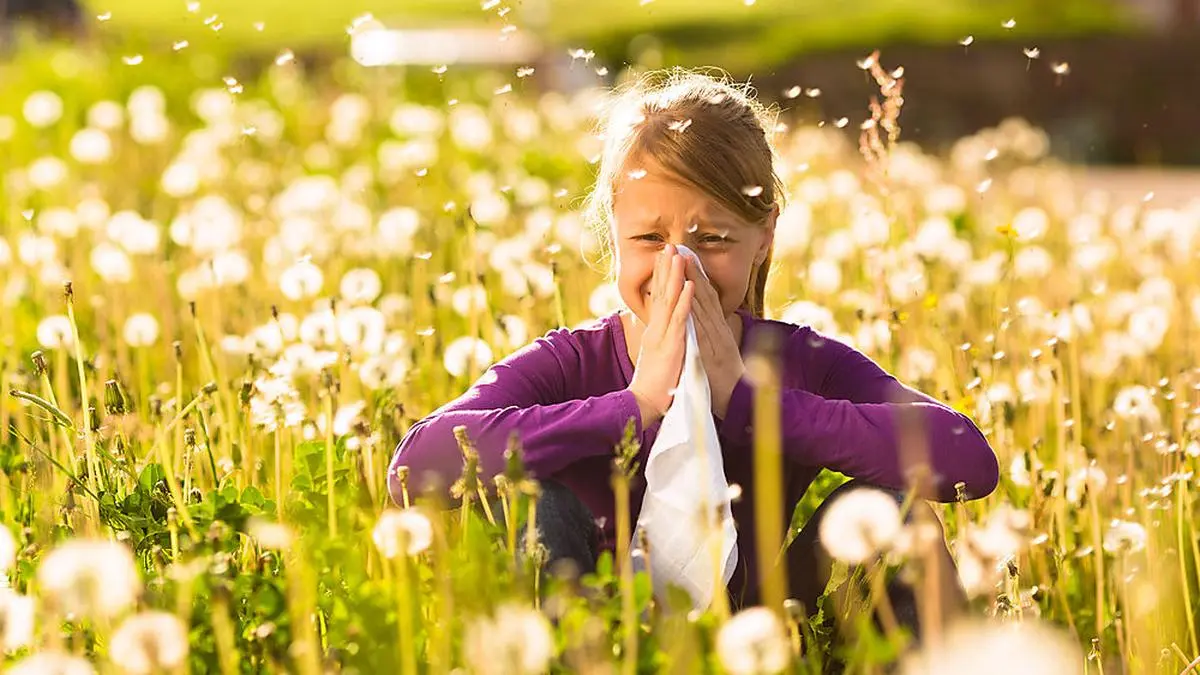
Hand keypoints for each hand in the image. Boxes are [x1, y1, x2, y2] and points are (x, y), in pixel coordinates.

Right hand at [627, 245, 694, 425]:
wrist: (644, 403)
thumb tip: (661, 330)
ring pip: (669, 300)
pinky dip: (685, 301)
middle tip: (669, 246)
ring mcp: (663, 335)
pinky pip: (680, 320)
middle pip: (661, 293)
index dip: (662, 277)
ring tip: (678, 255)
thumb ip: (659, 340)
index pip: (658, 298)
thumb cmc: (654, 384)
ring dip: (674, 276)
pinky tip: (689, 285)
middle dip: (666, 268)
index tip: (665, 257)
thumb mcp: (657, 356)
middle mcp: (656, 329)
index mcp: (654, 331)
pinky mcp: (671, 345)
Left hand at [682, 255, 745, 419]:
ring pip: (703, 306)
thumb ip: (711, 337)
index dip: (695, 276)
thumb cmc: (724, 381)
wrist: (738, 402)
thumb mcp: (717, 353)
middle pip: (704, 295)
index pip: (705, 298)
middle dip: (692, 271)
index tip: (685, 257)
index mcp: (717, 330)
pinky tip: (689, 295)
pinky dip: (696, 311)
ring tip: (683, 261)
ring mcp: (716, 339)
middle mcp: (718, 330)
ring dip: (693, 282)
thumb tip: (704, 324)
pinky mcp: (712, 352)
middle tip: (681, 248)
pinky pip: (702, 329)